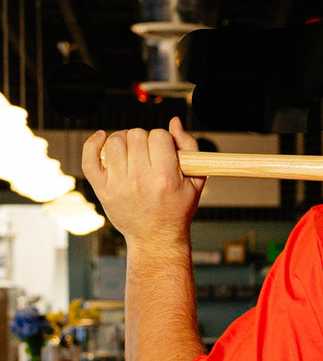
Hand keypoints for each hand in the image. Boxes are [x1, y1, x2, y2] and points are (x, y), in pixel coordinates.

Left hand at [81, 116, 205, 246]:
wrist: (156, 239)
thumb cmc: (178, 210)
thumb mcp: (195, 182)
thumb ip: (189, 149)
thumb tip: (174, 122)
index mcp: (165, 178)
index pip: (159, 136)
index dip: (164, 140)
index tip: (165, 152)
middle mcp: (140, 180)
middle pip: (136, 135)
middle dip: (144, 140)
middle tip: (149, 154)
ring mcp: (118, 185)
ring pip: (114, 141)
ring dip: (123, 141)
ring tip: (131, 152)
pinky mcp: (102, 189)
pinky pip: (89, 157)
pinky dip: (93, 143)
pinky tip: (102, 139)